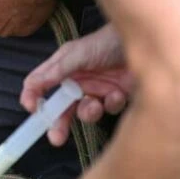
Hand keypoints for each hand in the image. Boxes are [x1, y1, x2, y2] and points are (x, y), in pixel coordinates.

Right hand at [20, 23, 134, 145]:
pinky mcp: (115, 96)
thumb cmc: (110, 40)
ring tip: (95, 106)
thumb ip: (56, 71)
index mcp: (63, 68)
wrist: (148, 41)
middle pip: (61, 107)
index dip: (33, 97)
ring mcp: (96, 90)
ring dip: (88, 112)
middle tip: (56, 138)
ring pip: (84, 112)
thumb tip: (32, 85)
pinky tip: (118, 93)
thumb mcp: (79, 53)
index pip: (40, 85)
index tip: (32, 110)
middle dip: (58, 123)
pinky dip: (112, 103)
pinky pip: (108, 109)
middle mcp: (77, 81)